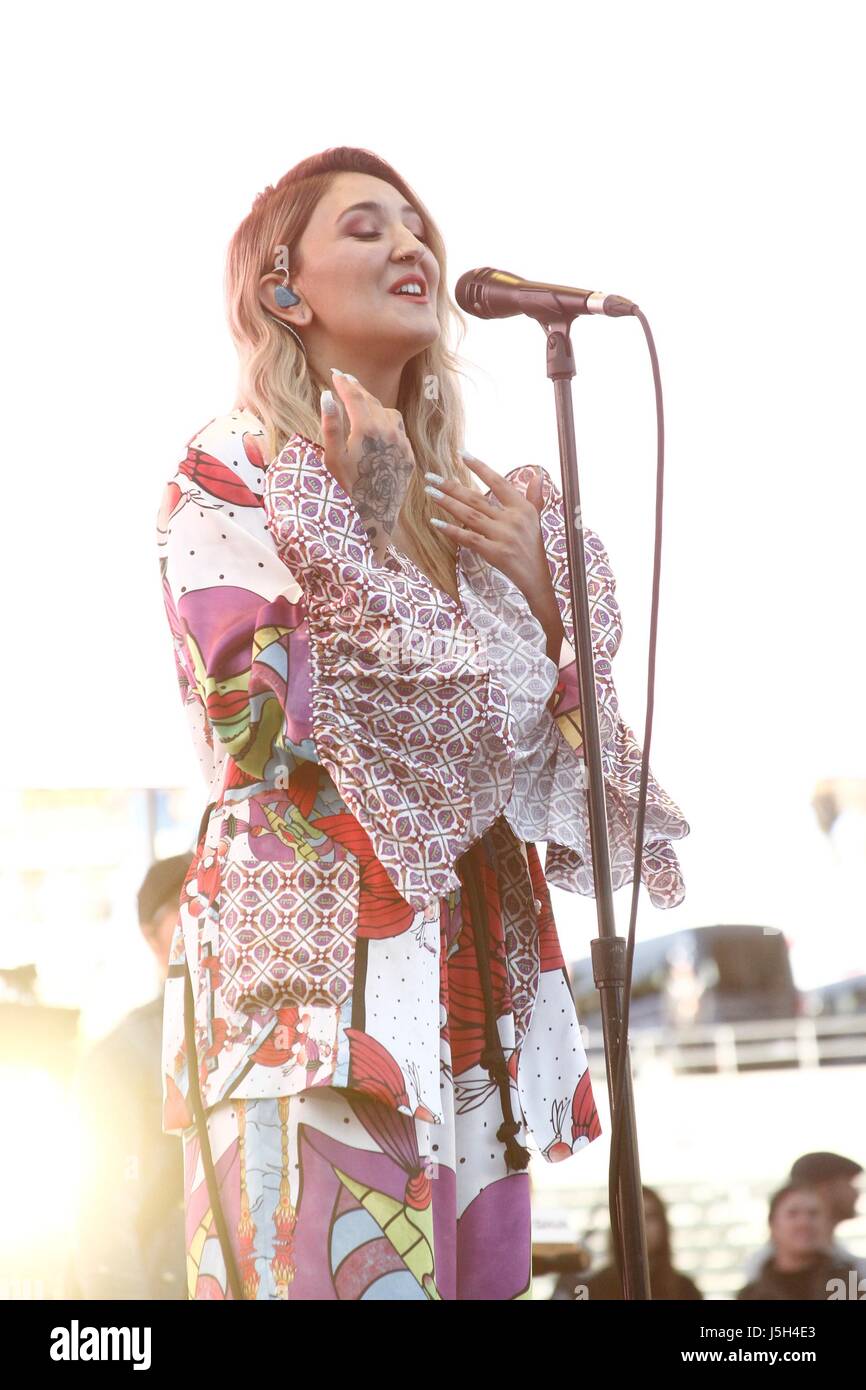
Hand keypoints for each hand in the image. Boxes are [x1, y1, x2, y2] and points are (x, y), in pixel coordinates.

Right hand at [321, 371, 417, 560]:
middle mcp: (389, 432)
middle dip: (358, 389)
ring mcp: (402, 445)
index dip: (344, 383)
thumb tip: (327, 396)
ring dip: (374, 405)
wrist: (374, 519)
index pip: (355, 396)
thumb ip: (331, 425)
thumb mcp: (332, 458)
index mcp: (367, 429)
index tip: (336, 374)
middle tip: (346, 380)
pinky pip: (398, 432)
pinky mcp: (408, 458)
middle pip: (372, 401)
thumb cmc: (346, 491)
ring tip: (360, 402)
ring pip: (389, 413)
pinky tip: (377, 427)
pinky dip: (386, 423)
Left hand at [427, 451, 548, 602]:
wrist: (537, 578)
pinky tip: (436, 523)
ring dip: (448, 503)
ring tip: (430, 492)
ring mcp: (503, 536)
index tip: (462, 454)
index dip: (480, 467)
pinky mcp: (495, 553)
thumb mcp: (537, 518)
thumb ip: (534, 496)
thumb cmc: (533, 547)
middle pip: (477, 498)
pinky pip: (469, 539)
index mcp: (522, 508)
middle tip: (430, 476)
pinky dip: (452, 531)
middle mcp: (512, 519)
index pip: (499, 482)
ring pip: (470, 515)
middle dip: (452, 486)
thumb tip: (537, 474)